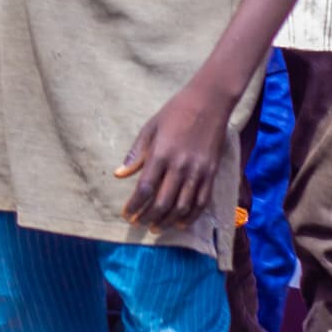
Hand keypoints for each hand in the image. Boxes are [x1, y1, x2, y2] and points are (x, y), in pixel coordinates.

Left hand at [115, 79, 232, 230]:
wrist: (209, 103)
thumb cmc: (174, 113)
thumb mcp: (150, 128)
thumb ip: (136, 154)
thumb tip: (119, 174)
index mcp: (161, 154)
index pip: (145, 188)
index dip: (134, 205)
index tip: (126, 215)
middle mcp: (180, 166)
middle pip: (163, 202)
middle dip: (148, 217)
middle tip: (139, 224)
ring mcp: (198, 172)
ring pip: (182, 207)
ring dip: (167, 221)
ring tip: (156, 228)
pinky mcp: (212, 174)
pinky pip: (201, 202)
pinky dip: (191, 216)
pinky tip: (180, 223)